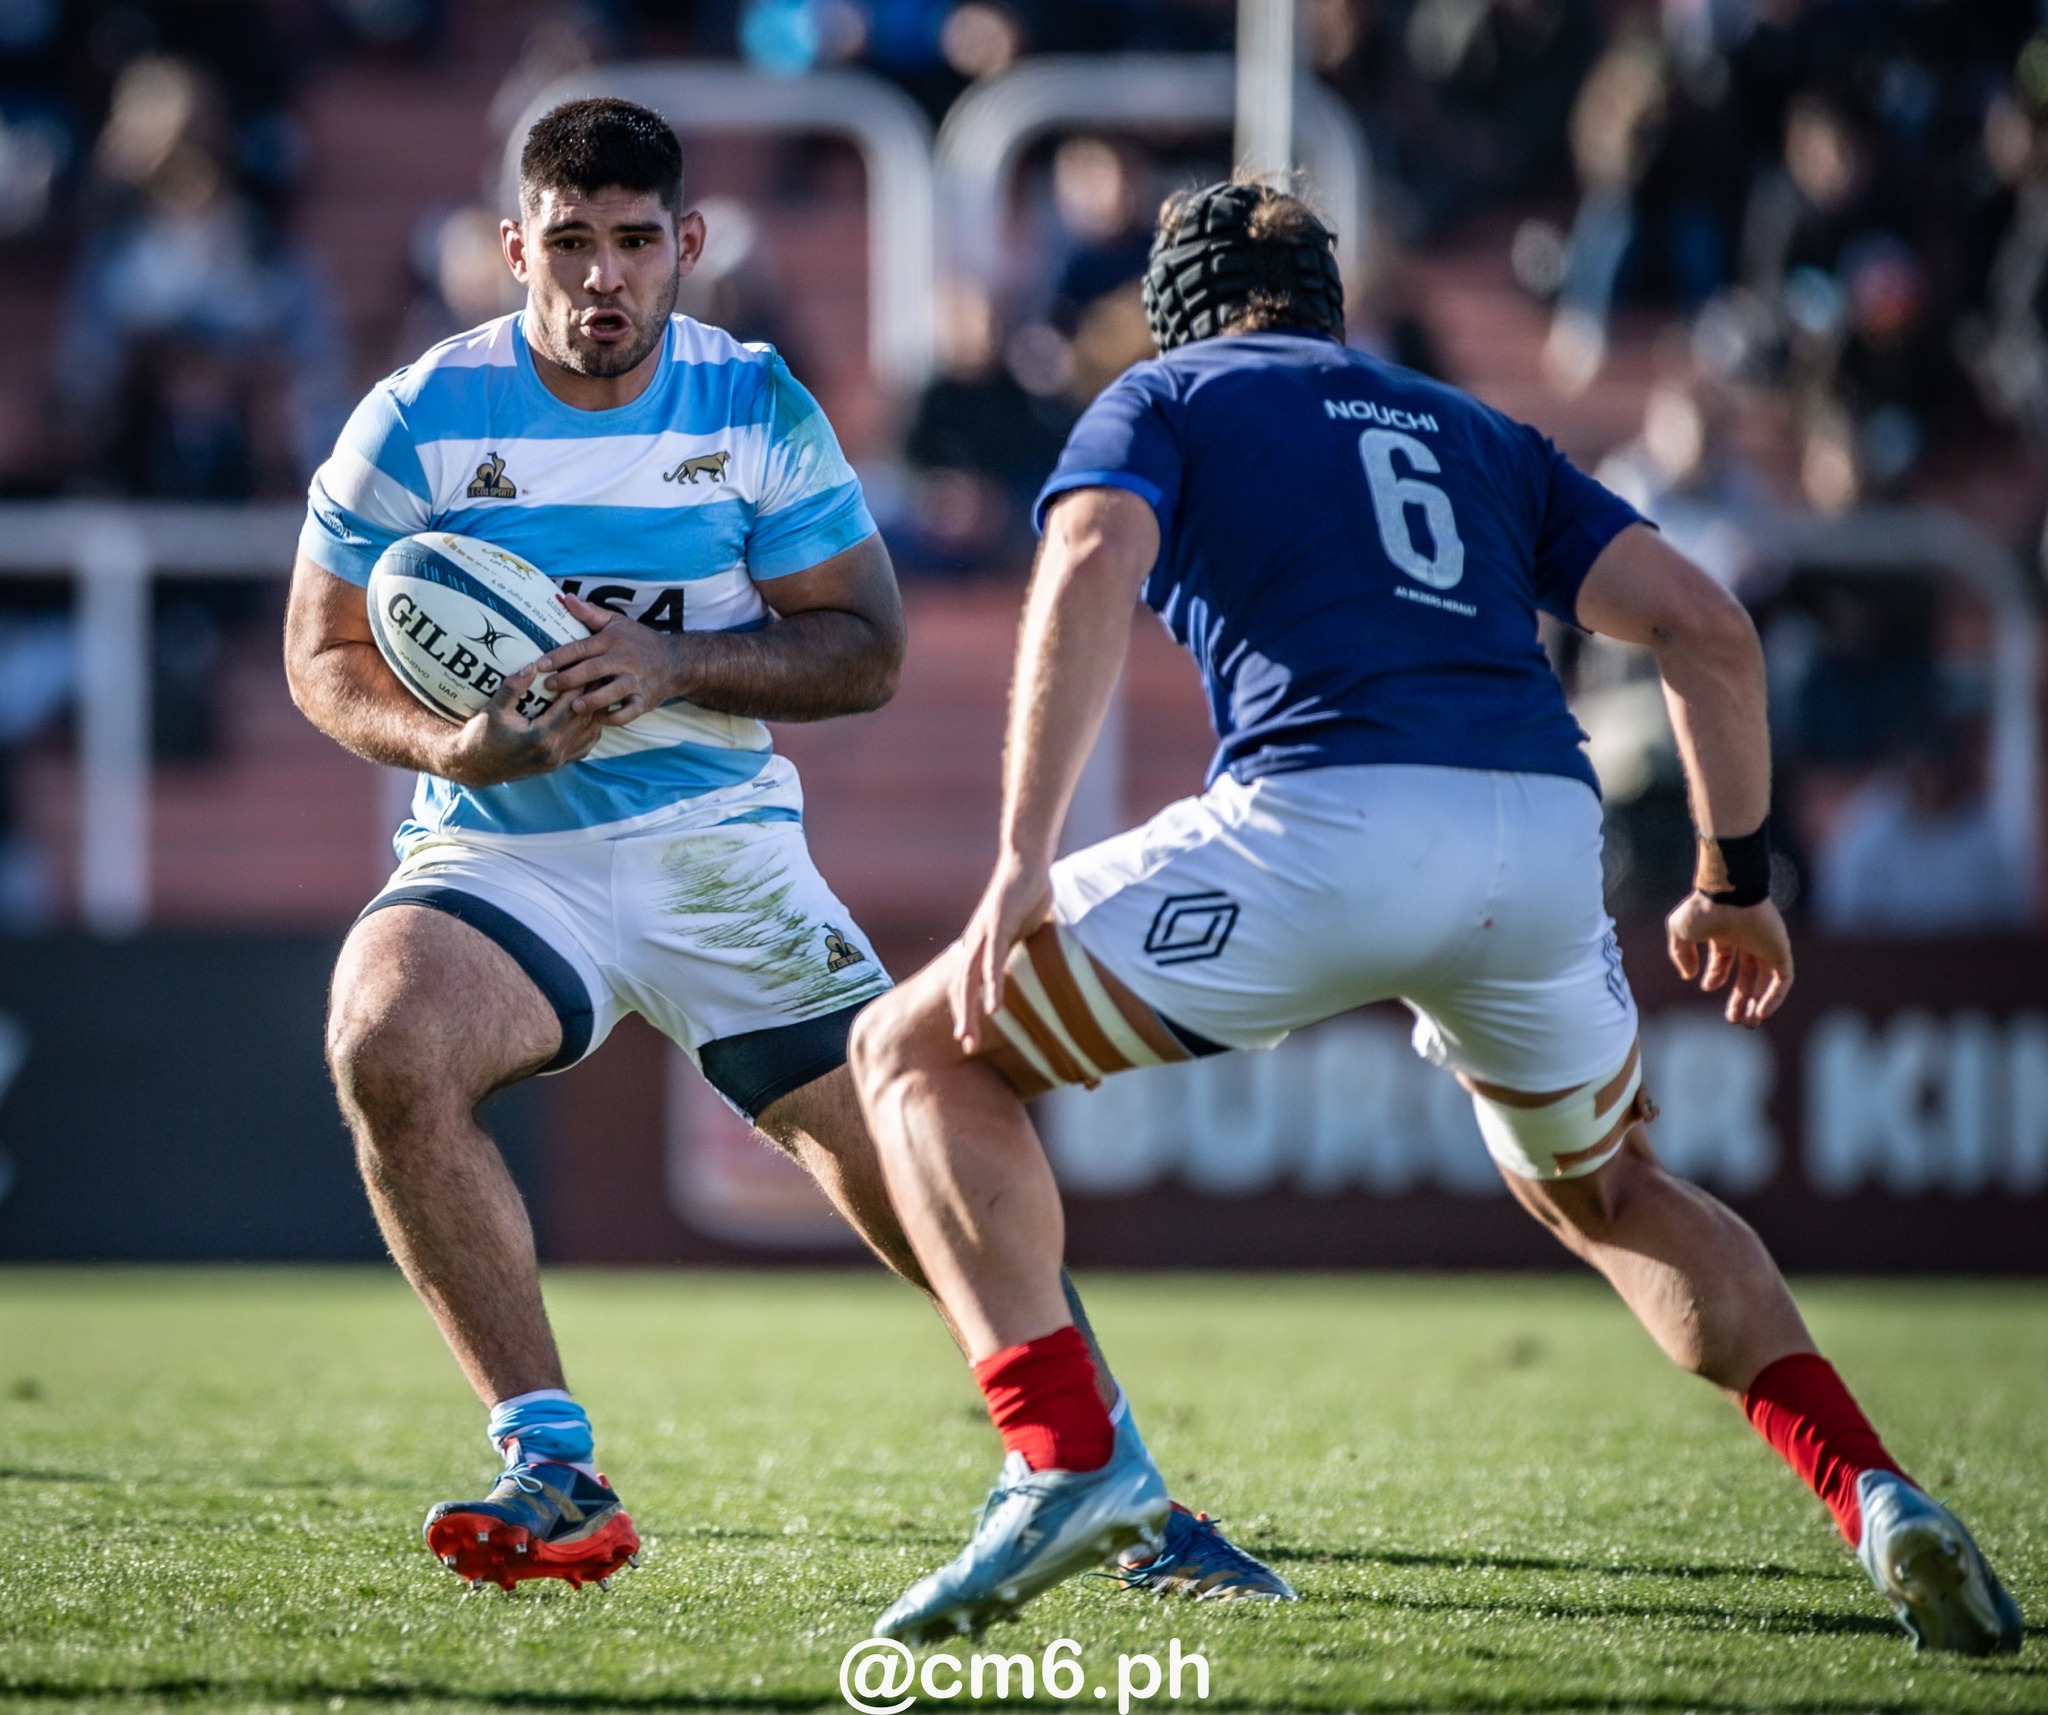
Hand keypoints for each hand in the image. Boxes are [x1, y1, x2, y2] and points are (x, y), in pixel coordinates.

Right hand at [439, 664, 606, 786]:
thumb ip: (513, 686)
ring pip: (590, 734)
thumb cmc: (481, 735)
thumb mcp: (494, 708)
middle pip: (585, 719)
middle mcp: (553, 752)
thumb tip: (534, 665)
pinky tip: (591, 714)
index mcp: (540, 737)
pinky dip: (591, 729)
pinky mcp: (557, 765)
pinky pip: (584, 747)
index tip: (587, 667)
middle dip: (593, 695)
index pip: (570, 706)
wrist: (475, 767)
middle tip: (600, 674)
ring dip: (596, 712)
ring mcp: (557, 761)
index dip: (581, 685)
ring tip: (600, 691)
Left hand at [533, 593, 683, 724]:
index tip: (540, 665)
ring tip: (574, 707)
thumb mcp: (616, 622)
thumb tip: (565, 598)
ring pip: (612, 691)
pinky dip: (615, 717)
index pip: (581, 648)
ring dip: (593, 700)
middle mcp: (624, 660)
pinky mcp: (645, 699)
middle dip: (569, 679)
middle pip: (593, 669)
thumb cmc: (639, 641)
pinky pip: (630, 711)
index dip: (559, 656)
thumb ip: (590, 613)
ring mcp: (636, 681)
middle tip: (549, 686)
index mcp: (612, 641)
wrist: (676, 661)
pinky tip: (599, 719)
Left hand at [950, 852, 1054, 1053]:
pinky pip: (992, 963)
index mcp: (979, 946)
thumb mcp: (1020, 930)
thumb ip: (1018, 950)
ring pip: (970, 981)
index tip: (969, 1039)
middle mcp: (974, 943)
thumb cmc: (1026, 895)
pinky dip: (990, 987)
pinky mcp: (997, 925)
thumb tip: (1028, 967)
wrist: (1026, 861)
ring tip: (969, 1037)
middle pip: (961, 988)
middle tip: (965, 1046)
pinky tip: (992, 1009)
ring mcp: (982, 935)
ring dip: (968, 1011)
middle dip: (962, 1019)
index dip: (965, 1011)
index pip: (965, 985)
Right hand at [1666, 892, 1794, 1028]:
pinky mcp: (1780, 950)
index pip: (1724, 961)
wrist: (1730, 893)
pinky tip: (1761, 1012)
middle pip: (1747, 975)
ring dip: (1758, 1003)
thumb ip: (1680, 954)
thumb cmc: (1703, 909)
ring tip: (1749, 1023)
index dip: (1716, 977)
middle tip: (1734, 1020)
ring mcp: (1765, 945)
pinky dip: (1774, 997)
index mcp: (1725, 933)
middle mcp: (1747, 939)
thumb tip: (1688, 976)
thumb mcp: (1680, 932)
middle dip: (1740, 998)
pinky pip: (1783, 979)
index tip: (1707, 986)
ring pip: (1766, 980)